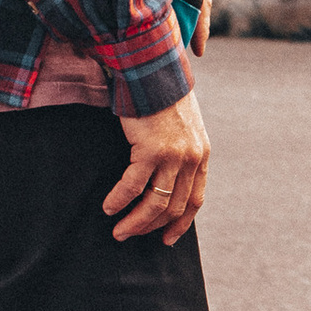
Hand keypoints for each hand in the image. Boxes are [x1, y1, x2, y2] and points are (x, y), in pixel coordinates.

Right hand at [105, 92, 208, 243]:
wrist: (154, 70)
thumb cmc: (162, 97)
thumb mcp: (183, 127)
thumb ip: (181, 151)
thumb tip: (168, 177)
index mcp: (201, 154)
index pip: (196, 200)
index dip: (181, 224)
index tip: (167, 239)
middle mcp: (192, 158)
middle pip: (174, 207)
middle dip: (151, 227)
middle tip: (130, 235)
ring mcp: (174, 156)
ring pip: (155, 203)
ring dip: (135, 221)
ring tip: (119, 230)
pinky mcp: (151, 151)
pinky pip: (133, 187)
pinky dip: (119, 201)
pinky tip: (109, 207)